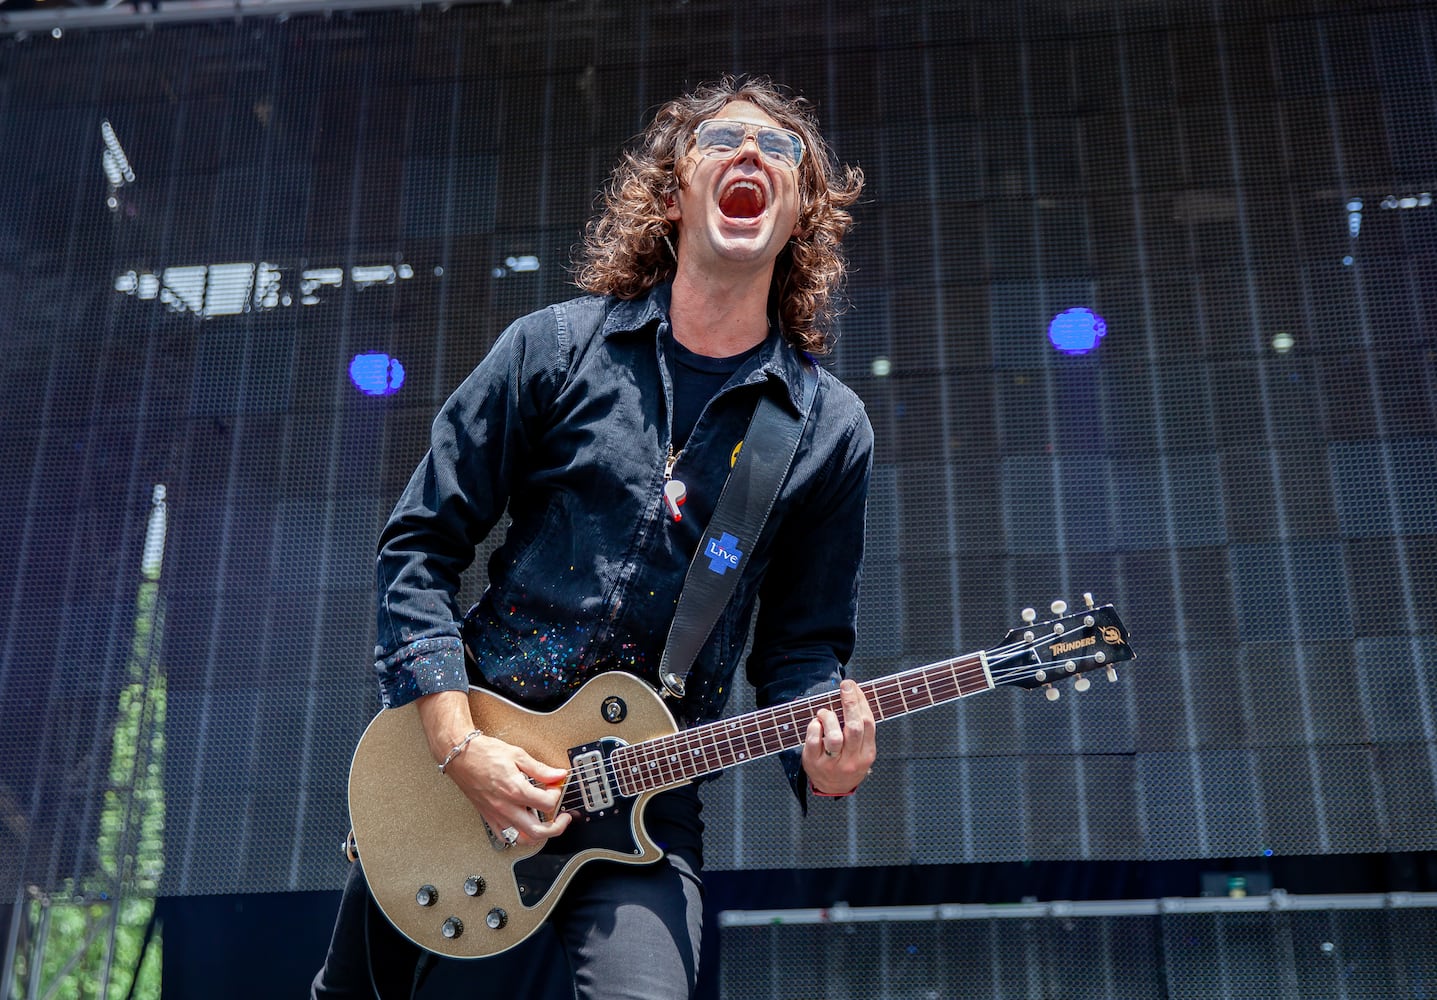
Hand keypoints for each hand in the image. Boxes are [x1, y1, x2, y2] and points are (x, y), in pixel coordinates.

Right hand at [417, 690, 571, 846]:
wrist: (460, 756)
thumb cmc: (485, 753)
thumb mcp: (518, 755)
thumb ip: (541, 769)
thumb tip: (559, 775)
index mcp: (515, 790)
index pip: (547, 804)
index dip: (557, 795)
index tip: (556, 787)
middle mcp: (506, 806)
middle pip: (538, 831)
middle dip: (557, 826)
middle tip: (563, 817)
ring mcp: (496, 815)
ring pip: (522, 839)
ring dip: (539, 835)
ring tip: (547, 824)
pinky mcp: (488, 817)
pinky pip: (505, 837)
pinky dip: (518, 836)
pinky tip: (524, 826)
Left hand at [801, 678, 875, 795]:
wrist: (833, 787)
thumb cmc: (848, 759)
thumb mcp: (860, 748)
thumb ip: (859, 726)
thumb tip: (854, 693)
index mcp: (867, 753)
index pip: (867, 723)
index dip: (861, 702)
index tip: (854, 686)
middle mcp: (852, 760)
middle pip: (854, 728)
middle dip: (850, 703)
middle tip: (845, 686)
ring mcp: (832, 763)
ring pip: (834, 737)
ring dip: (829, 717)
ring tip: (824, 712)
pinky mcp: (814, 763)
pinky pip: (813, 741)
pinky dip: (814, 726)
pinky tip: (816, 723)